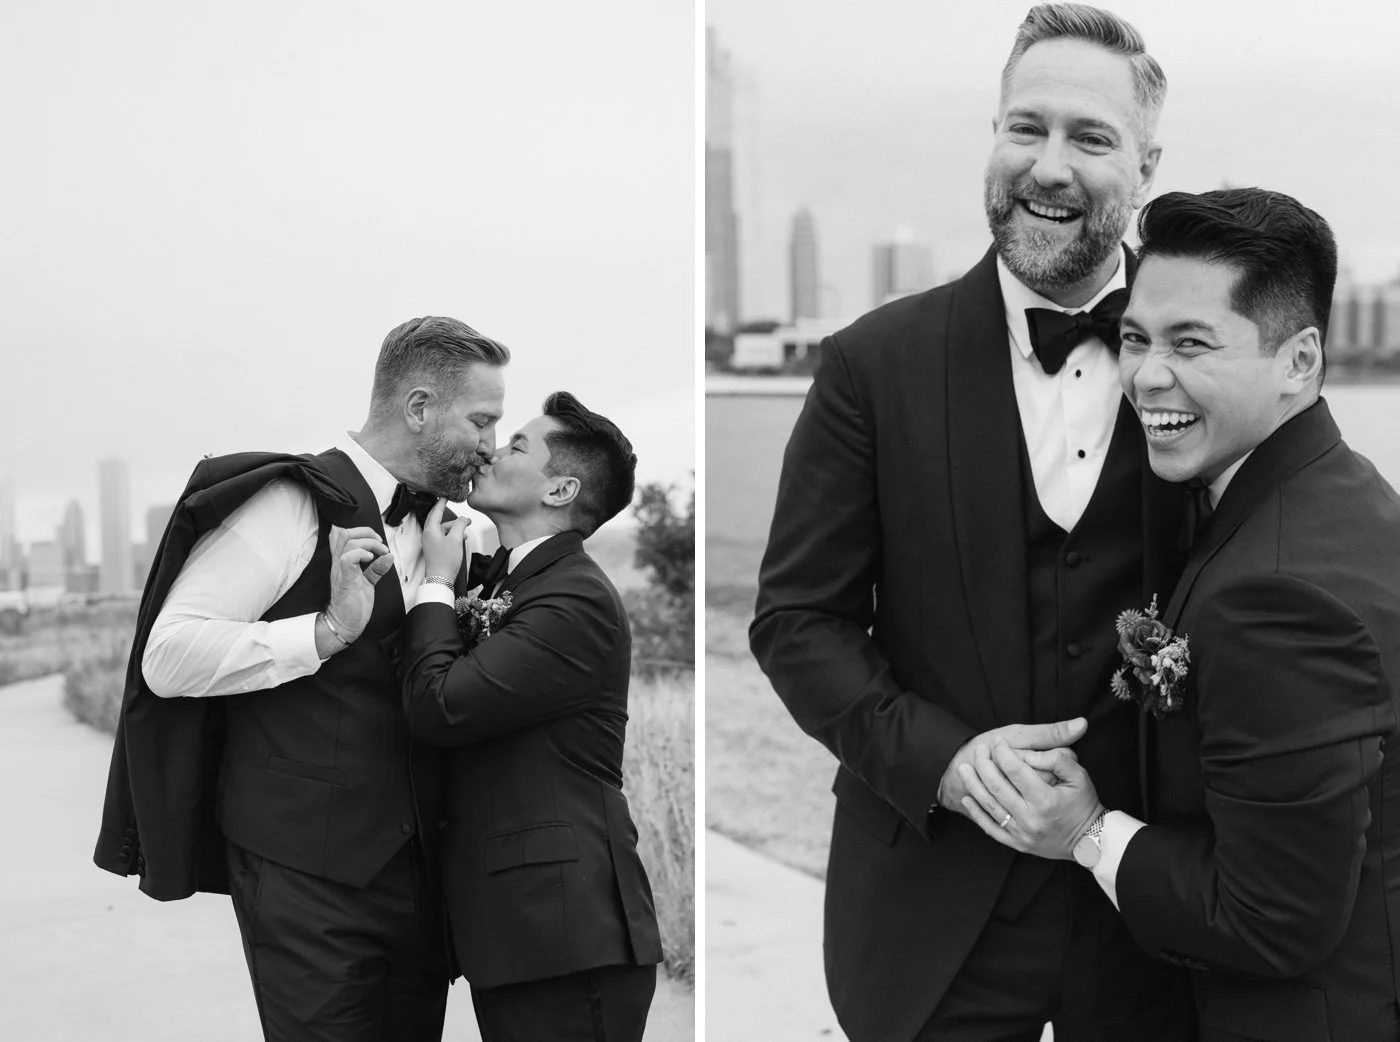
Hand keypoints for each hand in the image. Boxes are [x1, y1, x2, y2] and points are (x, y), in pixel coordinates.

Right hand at [325, 525, 394, 640]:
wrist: (344, 623)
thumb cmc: (353, 604)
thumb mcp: (367, 582)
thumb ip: (376, 569)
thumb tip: (388, 557)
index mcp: (342, 562)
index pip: (343, 536)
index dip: (360, 531)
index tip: (377, 540)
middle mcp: (338, 563)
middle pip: (345, 533)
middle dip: (366, 532)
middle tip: (380, 543)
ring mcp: (340, 570)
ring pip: (347, 542)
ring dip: (368, 543)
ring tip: (380, 551)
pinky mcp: (345, 579)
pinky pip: (347, 558)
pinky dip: (361, 553)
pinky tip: (371, 559)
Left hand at [421, 498, 470, 578]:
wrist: (441, 579)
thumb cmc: (446, 561)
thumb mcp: (456, 539)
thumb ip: (460, 525)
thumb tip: (463, 519)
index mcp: (430, 531)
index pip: (435, 512)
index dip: (441, 503)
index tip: (445, 496)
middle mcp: (428, 536)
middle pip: (439, 521)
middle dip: (451, 517)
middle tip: (461, 514)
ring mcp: (431, 543)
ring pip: (443, 530)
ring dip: (454, 528)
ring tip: (466, 527)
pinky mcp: (435, 550)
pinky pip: (444, 538)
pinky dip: (452, 536)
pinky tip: (462, 538)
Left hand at [959, 741, 1103, 860]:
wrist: (1089, 841)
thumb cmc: (1083, 804)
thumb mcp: (1080, 776)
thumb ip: (1059, 759)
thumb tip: (1035, 753)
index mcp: (1047, 801)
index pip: (1016, 771)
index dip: (1003, 753)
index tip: (997, 741)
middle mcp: (1032, 819)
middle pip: (998, 787)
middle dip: (984, 765)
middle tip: (978, 749)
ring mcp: (1022, 833)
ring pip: (990, 806)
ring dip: (973, 785)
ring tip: (964, 768)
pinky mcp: (1017, 843)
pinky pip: (991, 828)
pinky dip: (976, 813)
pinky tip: (967, 798)